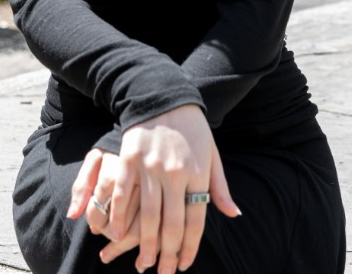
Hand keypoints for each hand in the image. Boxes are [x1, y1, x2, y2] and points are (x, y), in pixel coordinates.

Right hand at [111, 106, 240, 273]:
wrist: (162, 95)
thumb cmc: (192, 128)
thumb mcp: (212, 154)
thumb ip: (220, 187)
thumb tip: (234, 215)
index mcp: (198, 173)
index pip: (195, 220)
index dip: (189, 247)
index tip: (183, 265)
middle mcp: (174, 173)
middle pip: (171, 224)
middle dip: (167, 253)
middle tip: (163, 272)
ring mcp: (149, 166)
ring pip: (147, 215)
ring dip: (145, 243)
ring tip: (144, 262)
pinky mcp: (128, 159)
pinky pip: (122, 194)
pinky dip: (119, 216)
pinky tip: (117, 233)